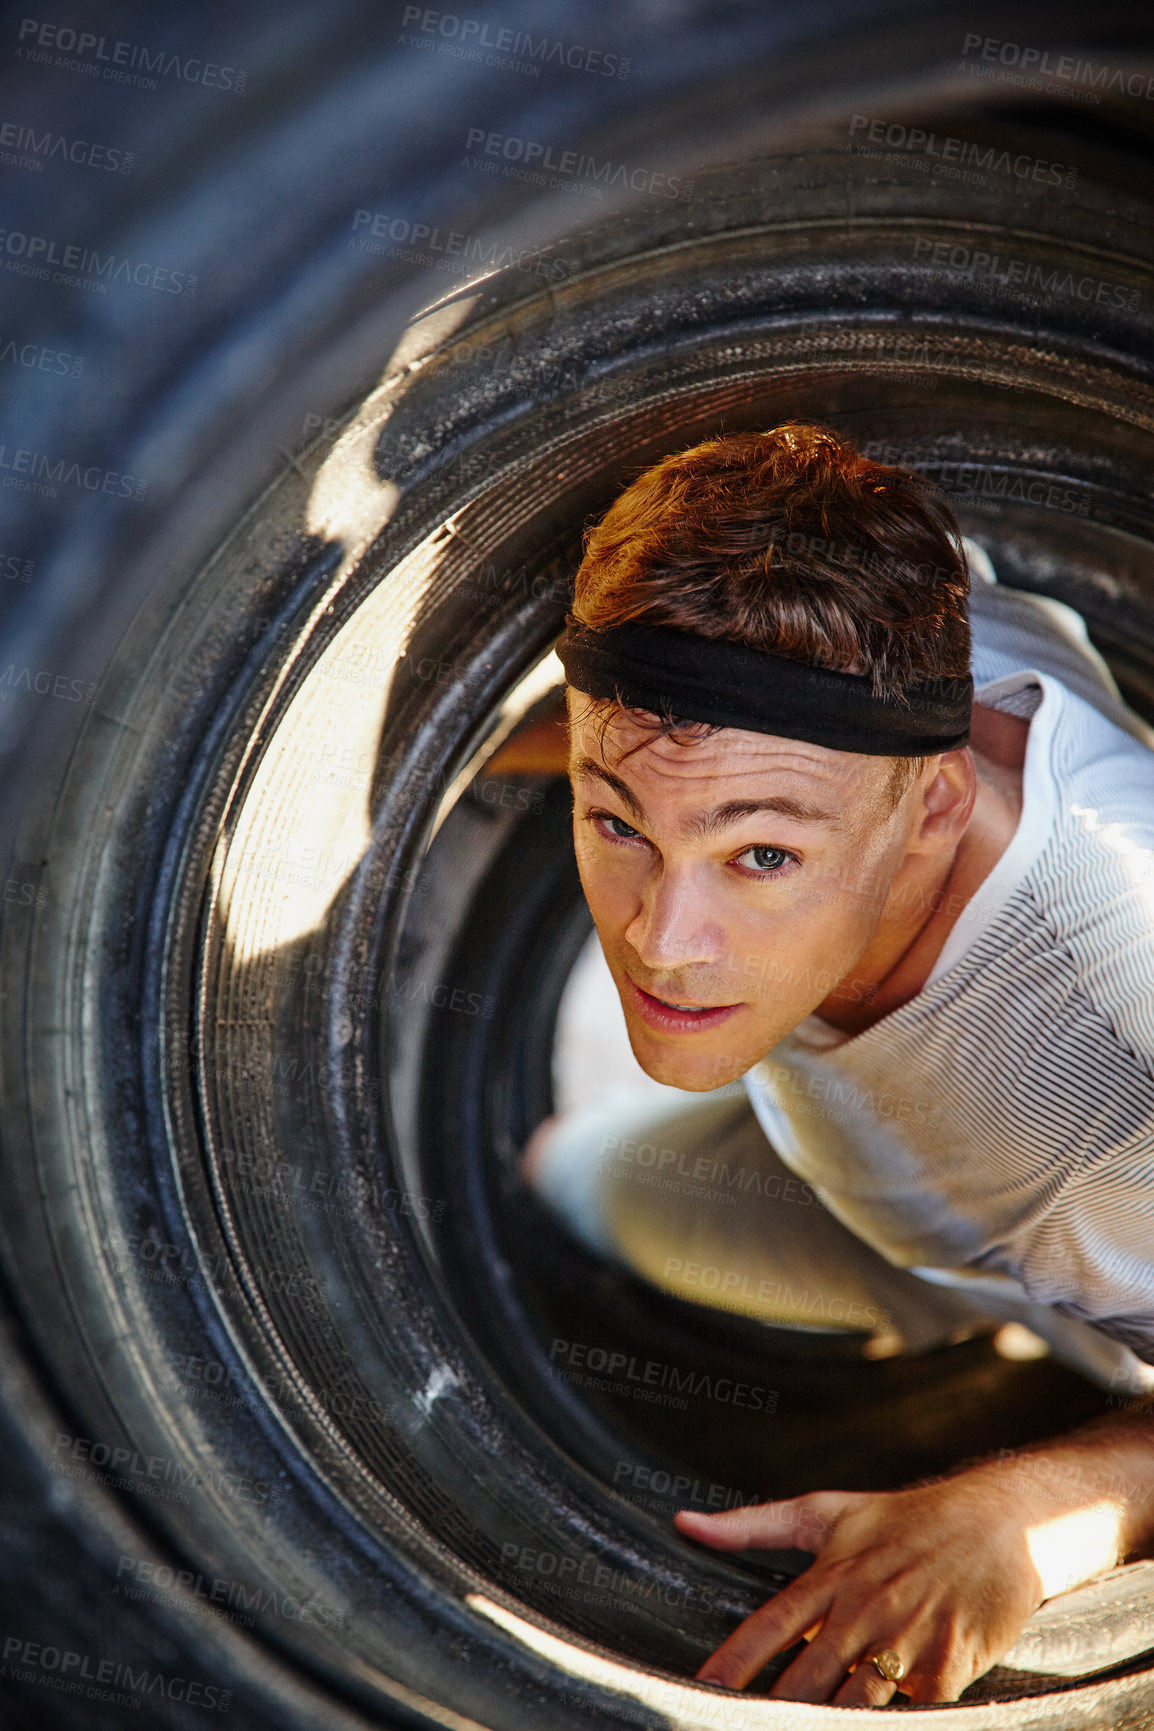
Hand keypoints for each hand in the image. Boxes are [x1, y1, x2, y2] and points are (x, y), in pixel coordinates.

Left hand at [674, 1463, 1119, 1705]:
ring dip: (828, 1722)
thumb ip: (752, 1524)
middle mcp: (863, 1608)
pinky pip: (916, 1712)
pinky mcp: (950, 1664)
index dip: (734, 1661)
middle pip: (807, 1676)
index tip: (702, 1687)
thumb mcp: (826, 1511)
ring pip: (856, 1702)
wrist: (997, 1523)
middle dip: (775, 1708)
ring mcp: (907, 1639)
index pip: (770, 1624)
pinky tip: (871, 1728)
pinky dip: (895, 1722)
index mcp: (831, 1575)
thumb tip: (683, 1522)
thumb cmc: (903, 1519)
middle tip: (737, 1724)